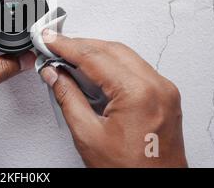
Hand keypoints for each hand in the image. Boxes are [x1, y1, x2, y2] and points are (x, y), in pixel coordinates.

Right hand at [40, 29, 186, 166]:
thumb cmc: (130, 172)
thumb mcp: (88, 134)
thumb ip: (68, 97)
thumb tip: (54, 74)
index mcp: (138, 94)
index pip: (94, 57)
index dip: (67, 46)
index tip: (49, 40)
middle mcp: (157, 87)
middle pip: (111, 49)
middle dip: (80, 45)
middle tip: (55, 46)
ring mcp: (164, 90)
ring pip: (124, 55)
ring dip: (95, 52)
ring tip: (69, 56)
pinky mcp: (164, 96)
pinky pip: (135, 68)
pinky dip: (111, 64)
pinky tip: (94, 69)